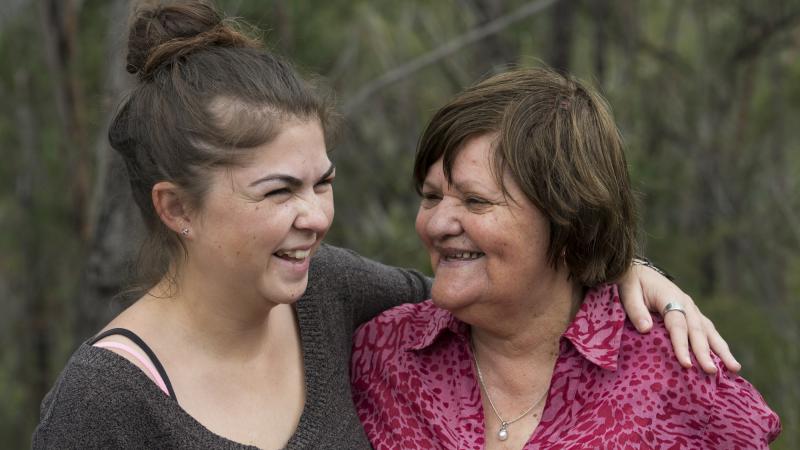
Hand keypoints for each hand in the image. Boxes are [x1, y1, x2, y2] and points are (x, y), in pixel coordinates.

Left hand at [618, 264, 740, 373]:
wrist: (638, 270)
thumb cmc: (631, 282)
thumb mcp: (628, 291)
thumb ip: (635, 309)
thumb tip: (645, 329)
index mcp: (670, 297)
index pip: (678, 324)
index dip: (681, 345)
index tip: (686, 364)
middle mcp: (686, 303)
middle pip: (697, 330)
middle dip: (705, 353)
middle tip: (711, 372)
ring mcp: (692, 309)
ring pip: (709, 331)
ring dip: (722, 351)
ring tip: (734, 369)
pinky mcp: (693, 315)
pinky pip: (708, 331)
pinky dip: (718, 346)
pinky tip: (726, 361)